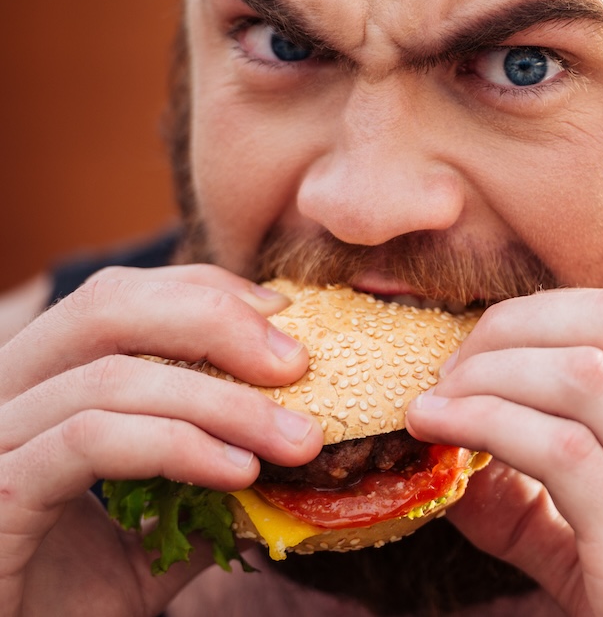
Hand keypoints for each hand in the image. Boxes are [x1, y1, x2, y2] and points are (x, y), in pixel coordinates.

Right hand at [0, 265, 322, 616]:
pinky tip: (239, 473)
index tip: (284, 319)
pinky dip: (178, 445)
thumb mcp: (149, 544)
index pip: (117, 298)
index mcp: (36, 393)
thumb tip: (290, 464)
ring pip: (110, 378)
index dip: (204, 292)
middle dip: (216, 321)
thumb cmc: (60, 609)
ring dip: (223, 402)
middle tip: (298, 363)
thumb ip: (205, 497)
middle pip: (105, 306)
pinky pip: (90, 442)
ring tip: (296, 439)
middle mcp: (2, 402)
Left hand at [407, 286, 602, 616]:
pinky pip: (561, 451)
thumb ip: (547, 502)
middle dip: (517, 324)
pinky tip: (442, 430)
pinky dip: (487, 423)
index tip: (491, 344)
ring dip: (490, 371)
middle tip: (454, 365)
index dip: (553, 309)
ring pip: (584, 376)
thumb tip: (451, 457)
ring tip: (436, 399)